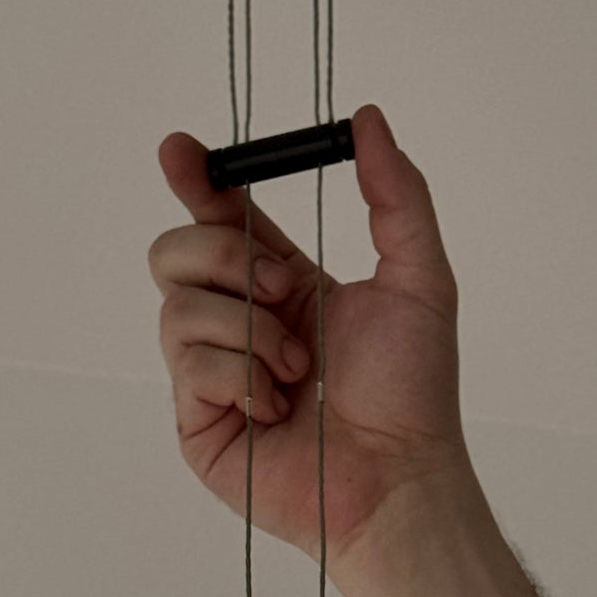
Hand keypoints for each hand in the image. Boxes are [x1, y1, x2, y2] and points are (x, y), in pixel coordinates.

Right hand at [151, 102, 475, 579]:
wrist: (398, 478)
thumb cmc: (414, 394)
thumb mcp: (420, 277)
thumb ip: (396, 194)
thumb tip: (368, 119)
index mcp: (283, 288)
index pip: (221, 220)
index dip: (197, 183)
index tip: (183, 151)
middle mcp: (241, 325)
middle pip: (176, 251)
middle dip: (228, 256)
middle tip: (284, 289)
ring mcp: (212, 375)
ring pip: (178, 305)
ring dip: (250, 330)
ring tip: (298, 371)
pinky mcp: (197, 422)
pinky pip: (189, 364)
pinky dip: (240, 376)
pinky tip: (276, 408)